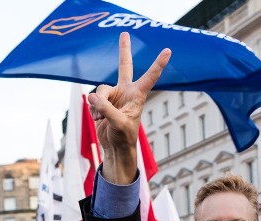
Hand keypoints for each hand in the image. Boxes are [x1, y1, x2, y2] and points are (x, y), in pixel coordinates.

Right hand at [87, 32, 169, 183]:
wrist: (115, 147)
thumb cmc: (124, 137)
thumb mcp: (118, 123)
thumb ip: (105, 108)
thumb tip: (91, 95)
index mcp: (138, 96)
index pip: (150, 76)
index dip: (158, 63)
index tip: (168, 51)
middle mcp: (126, 92)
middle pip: (124, 65)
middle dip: (123, 50)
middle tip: (125, 33)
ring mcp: (114, 95)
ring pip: (99, 89)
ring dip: (98, 104)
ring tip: (102, 118)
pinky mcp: (102, 101)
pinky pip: (92, 98)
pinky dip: (93, 109)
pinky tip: (99, 119)